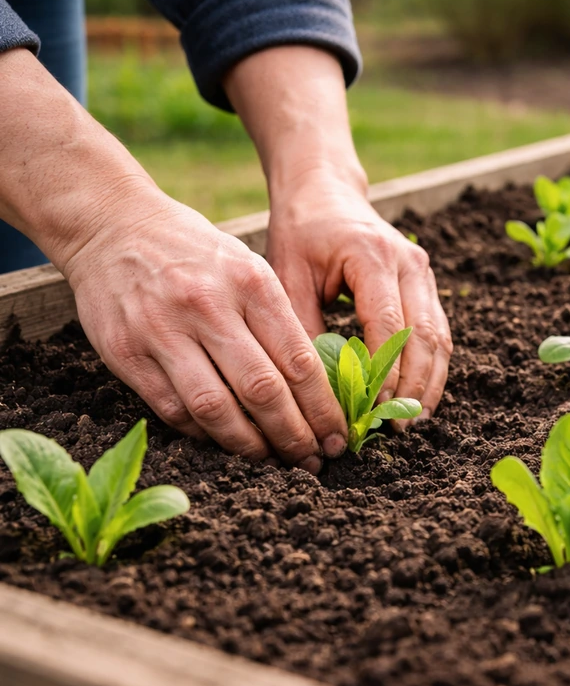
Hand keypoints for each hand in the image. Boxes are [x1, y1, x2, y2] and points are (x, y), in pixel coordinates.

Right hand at [62, 192, 347, 470]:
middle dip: (295, 436)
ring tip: (273, 461)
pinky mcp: (125, 353)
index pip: (299, 361)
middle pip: (263, 390)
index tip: (338, 437)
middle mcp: (208, 306)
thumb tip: (318, 389)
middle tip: (314, 461)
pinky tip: (227, 442)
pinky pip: (173, 409)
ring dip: (250, 446)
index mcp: (251, 283)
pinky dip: (204, 434)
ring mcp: (162, 330)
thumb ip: (279, 321)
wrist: (114, 224)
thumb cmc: (197, 253)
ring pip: (215, 409)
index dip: (323, 409)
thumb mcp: (249, 267)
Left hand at [267, 175, 452, 424]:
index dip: (385, 372)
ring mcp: (423, 272)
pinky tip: (417, 398)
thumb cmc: (300, 233)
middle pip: (425, 336)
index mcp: (372, 254)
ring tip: (412, 423)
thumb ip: (304, 329)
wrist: (324, 191)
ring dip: (429, 383)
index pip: (389, 324)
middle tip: (397, 428)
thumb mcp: (288, 276)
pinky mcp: (426, 284)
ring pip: (439, 338)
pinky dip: (431, 368)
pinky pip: (438, 332)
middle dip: (414, 387)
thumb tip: (321, 391)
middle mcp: (408, 262)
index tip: (372, 409)